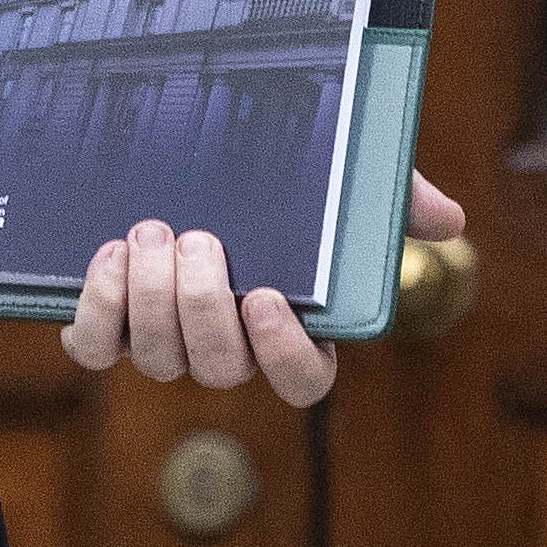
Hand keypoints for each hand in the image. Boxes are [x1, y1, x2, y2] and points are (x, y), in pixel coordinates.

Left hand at [65, 171, 466, 408]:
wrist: (194, 164)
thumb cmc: (286, 192)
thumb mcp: (343, 188)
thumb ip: (395, 203)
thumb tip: (450, 220)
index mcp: (293, 330)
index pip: (302, 382)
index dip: (283, 353)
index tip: (267, 298)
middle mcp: (230, 349)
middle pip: (220, 368)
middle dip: (201, 307)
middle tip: (198, 240)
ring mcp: (169, 345)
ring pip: (158, 359)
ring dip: (152, 297)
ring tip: (150, 233)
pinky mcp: (112, 328)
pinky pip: (96, 347)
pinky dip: (97, 308)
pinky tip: (110, 257)